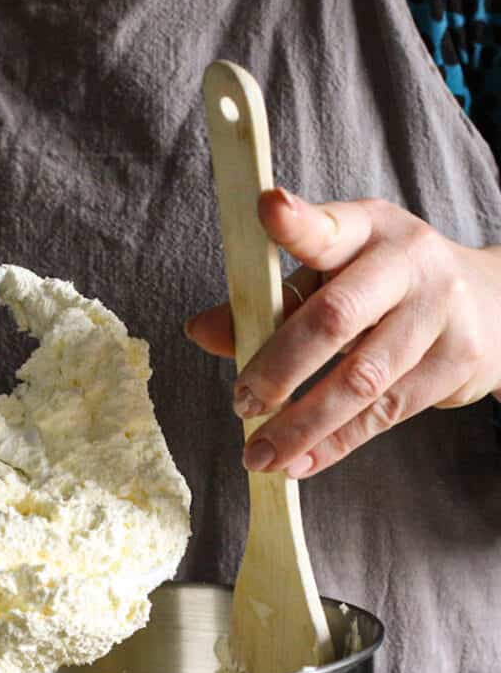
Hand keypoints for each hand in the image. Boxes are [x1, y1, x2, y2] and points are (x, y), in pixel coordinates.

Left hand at [184, 189, 500, 476]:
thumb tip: (200, 330)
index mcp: (366, 228)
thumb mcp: (325, 279)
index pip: (327, 226)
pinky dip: (335, 445)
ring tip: (259, 455)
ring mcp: (439, 312)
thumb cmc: (380, 289)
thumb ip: (264, 304)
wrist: (491, 304)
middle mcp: (408, 261)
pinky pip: (384, 414)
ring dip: (302, 425)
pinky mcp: (456, 362)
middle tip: (241, 403)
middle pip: (335, 317)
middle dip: (279, 368)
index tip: (267, 209)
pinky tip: (299, 463)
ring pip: (360, 379)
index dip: (297, 222)